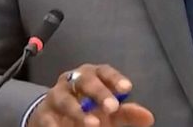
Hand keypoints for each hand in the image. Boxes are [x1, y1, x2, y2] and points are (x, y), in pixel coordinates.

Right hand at [28, 63, 153, 126]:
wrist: (53, 118)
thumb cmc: (87, 109)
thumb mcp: (108, 111)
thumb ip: (126, 113)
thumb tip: (148, 117)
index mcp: (92, 75)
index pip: (104, 71)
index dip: (115, 78)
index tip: (127, 88)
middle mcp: (73, 80)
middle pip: (86, 81)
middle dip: (99, 93)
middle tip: (112, 108)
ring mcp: (56, 95)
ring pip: (66, 99)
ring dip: (78, 112)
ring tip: (92, 125)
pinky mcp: (44, 113)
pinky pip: (49, 118)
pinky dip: (57, 125)